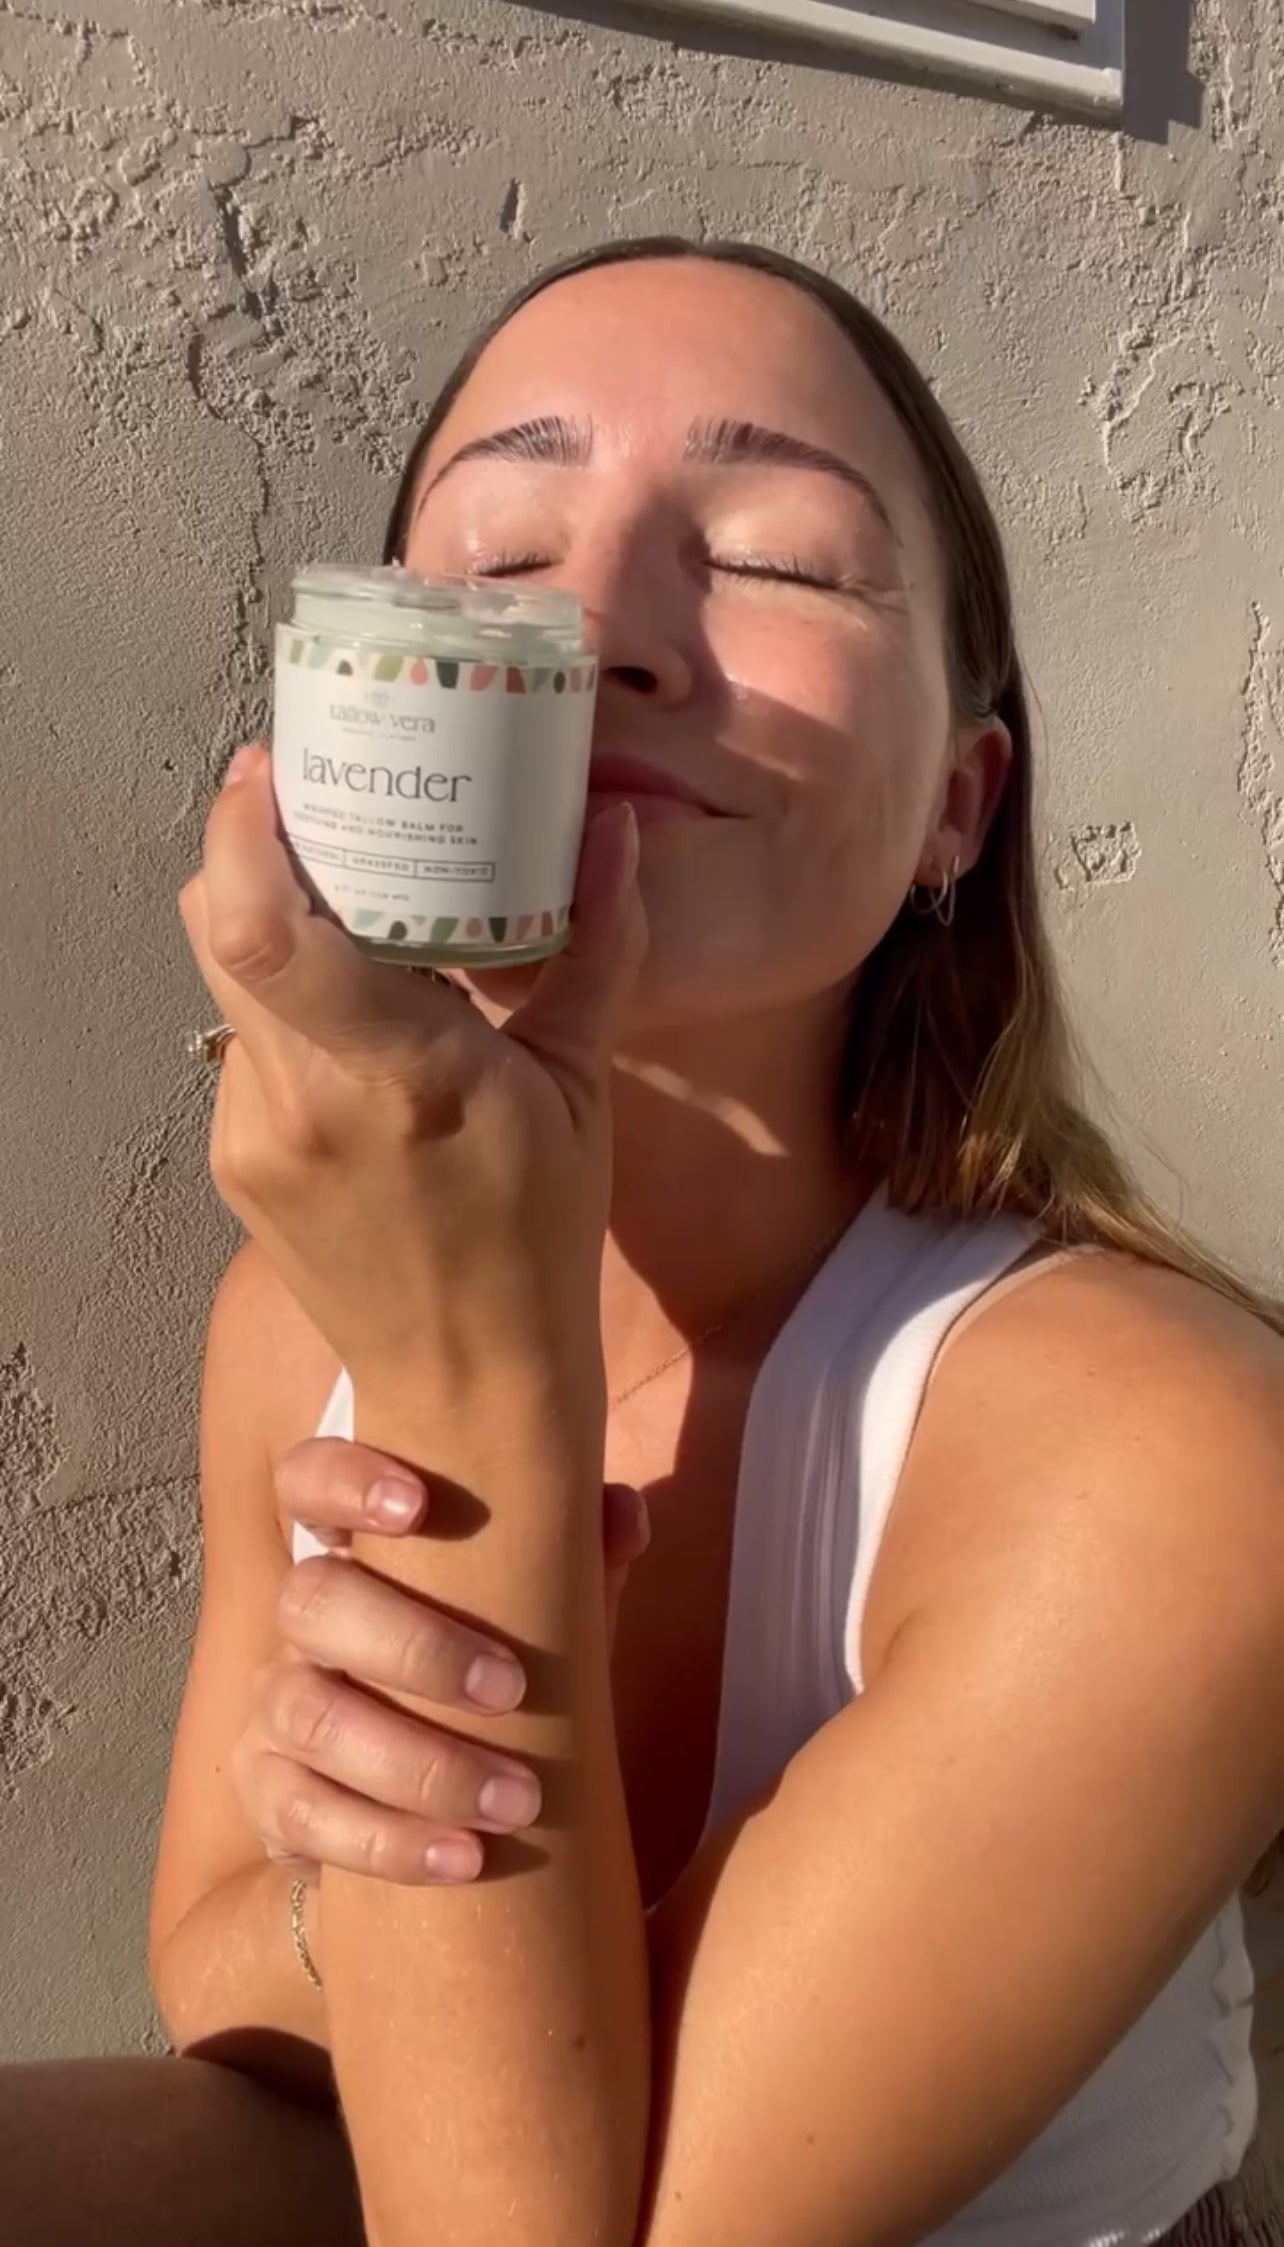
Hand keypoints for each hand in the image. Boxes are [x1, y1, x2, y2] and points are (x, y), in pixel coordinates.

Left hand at [179, 747, 644, 1417]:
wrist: (466, 1380)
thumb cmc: (538, 1237)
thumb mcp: (581, 1089)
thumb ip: (598, 948)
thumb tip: (612, 831)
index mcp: (400, 1076)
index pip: (264, 932)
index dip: (240, 833)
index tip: (270, 766)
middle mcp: (303, 1103)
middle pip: (218, 928)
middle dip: (251, 850)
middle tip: (313, 803)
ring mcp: (253, 1136)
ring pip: (224, 980)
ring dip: (269, 924)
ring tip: (345, 904)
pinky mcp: (234, 1160)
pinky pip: (241, 1044)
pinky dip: (283, 1004)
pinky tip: (349, 1016)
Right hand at [233, 1437, 649, 1885]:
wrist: (424, 1804)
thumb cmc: (485, 1677)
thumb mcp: (535, 1620)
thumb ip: (575, 1565)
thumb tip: (621, 1510)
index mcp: (351, 1552)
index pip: (308, 1482)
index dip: (344, 1480)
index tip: (417, 1504)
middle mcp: (299, 1623)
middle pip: (313, 1603)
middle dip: (414, 1645)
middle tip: (512, 1689)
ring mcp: (276, 1709)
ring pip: (312, 1717)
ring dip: (418, 1762)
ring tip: (518, 1799)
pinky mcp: (270, 1798)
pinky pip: (304, 1816)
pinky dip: (389, 1841)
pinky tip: (464, 1857)